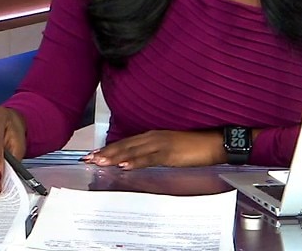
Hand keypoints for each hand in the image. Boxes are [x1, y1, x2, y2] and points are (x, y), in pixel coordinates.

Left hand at [80, 129, 222, 169]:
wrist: (214, 143)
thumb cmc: (193, 147)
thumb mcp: (169, 149)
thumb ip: (152, 153)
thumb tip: (136, 161)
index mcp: (152, 136)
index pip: (125, 142)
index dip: (109, 148)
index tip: (93, 154)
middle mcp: (153, 137)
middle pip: (124, 145)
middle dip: (105, 152)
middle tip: (88, 159)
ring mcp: (160, 144)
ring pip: (132, 151)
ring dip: (114, 156)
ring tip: (99, 162)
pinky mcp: (169, 153)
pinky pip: (148, 158)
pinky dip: (135, 161)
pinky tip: (123, 165)